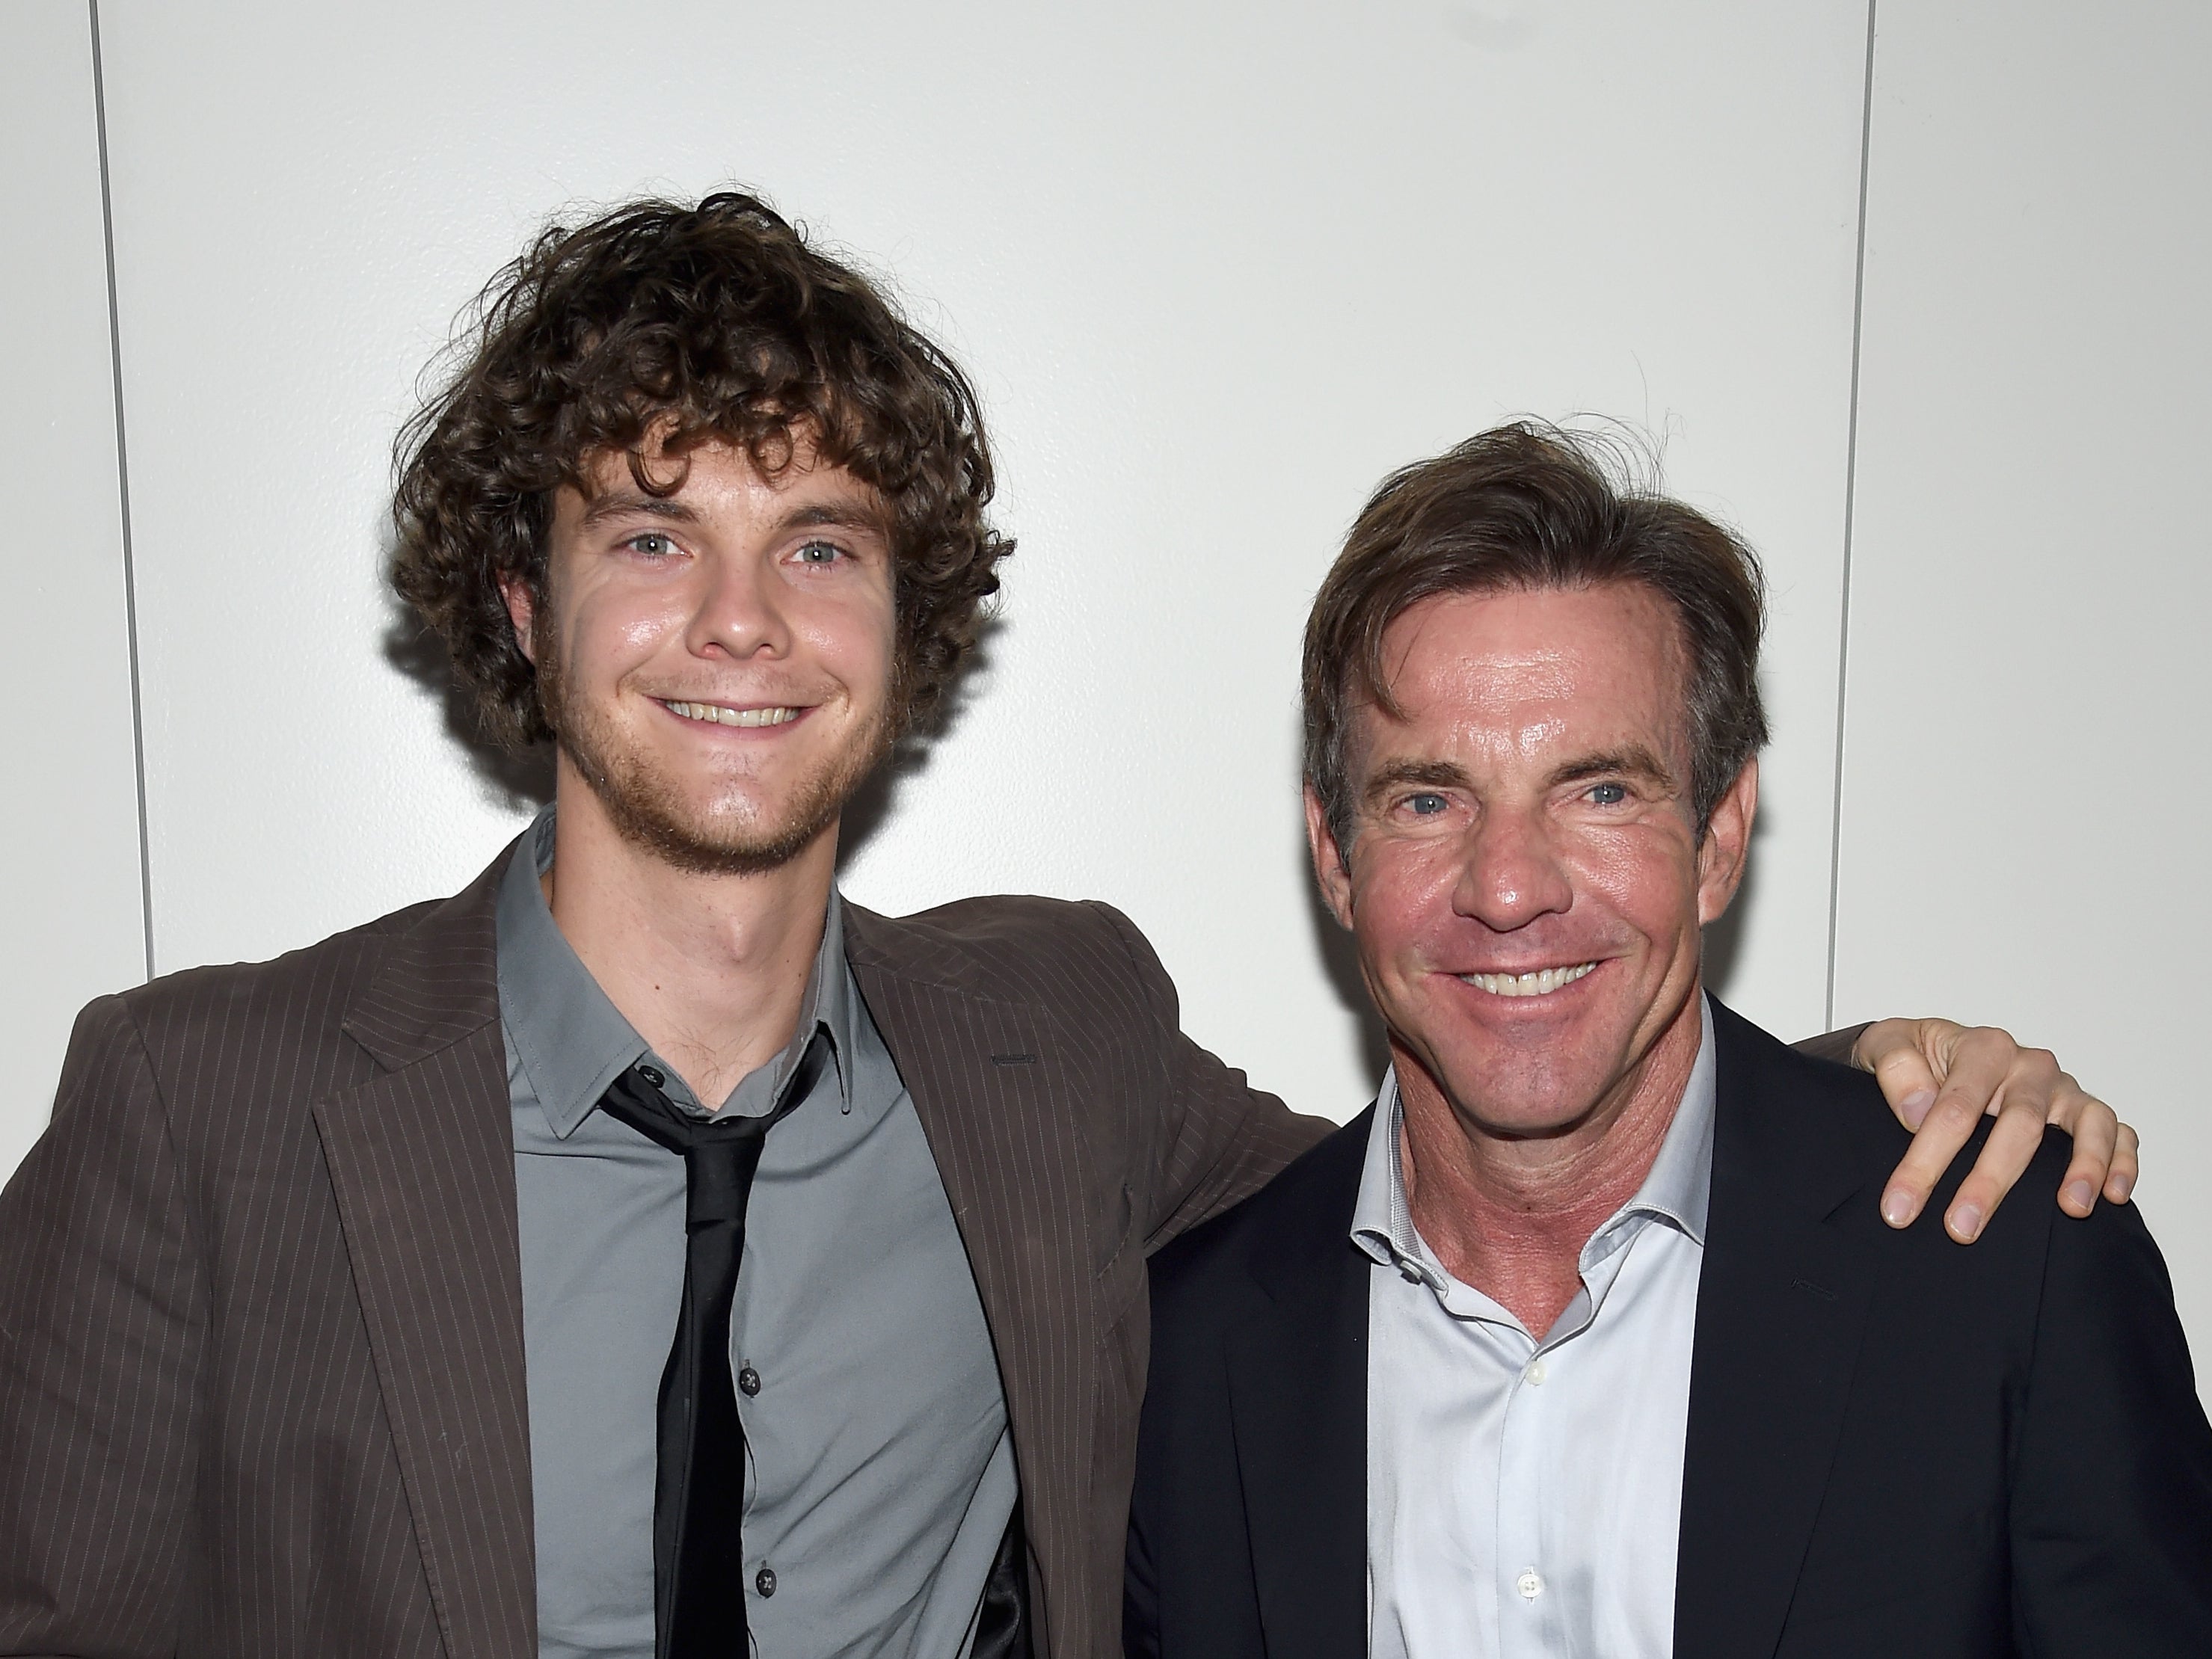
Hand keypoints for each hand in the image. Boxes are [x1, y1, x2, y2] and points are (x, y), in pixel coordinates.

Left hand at [1856, 1018, 2138, 1242]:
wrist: (1932, 1052)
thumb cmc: (1912, 1057)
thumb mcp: (1884, 1046)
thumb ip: (1895, 1069)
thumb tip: (1917, 1110)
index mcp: (1981, 1048)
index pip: (1955, 1109)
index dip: (1926, 1161)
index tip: (1900, 1206)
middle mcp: (2027, 1066)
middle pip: (2018, 1124)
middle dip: (1988, 1181)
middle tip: (1960, 1229)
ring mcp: (2060, 1089)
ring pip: (2084, 1124)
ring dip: (2082, 1166)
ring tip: (2070, 1208)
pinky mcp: (2084, 1111)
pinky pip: (2117, 1131)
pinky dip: (2122, 1160)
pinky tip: (2113, 1195)